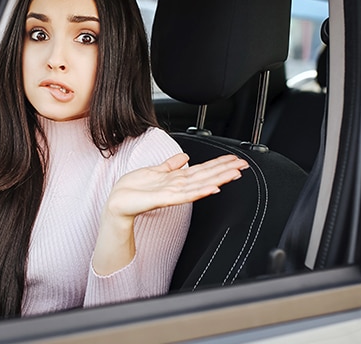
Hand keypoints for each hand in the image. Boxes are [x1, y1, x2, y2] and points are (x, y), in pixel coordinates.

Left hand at [92, 153, 247, 274]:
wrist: (117, 202)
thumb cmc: (133, 189)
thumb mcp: (154, 171)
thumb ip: (171, 164)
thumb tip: (185, 157)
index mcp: (175, 179)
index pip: (202, 169)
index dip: (219, 163)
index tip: (235, 159)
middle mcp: (177, 186)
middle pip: (206, 176)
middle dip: (225, 170)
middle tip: (243, 165)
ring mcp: (172, 193)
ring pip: (200, 184)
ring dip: (218, 179)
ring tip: (234, 174)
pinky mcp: (164, 199)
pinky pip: (185, 195)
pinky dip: (199, 191)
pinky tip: (212, 188)